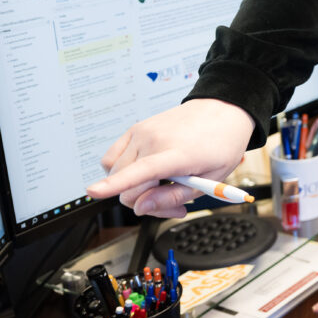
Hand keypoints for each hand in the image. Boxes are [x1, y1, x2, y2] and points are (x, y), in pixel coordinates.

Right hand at [86, 98, 254, 217]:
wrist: (223, 110)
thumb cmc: (221, 144)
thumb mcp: (211, 179)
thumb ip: (174, 197)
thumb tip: (142, 207)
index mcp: (177, 153)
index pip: (141, 171)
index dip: (115, 185)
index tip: (94, 192)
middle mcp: (154, 140)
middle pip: (127, 185)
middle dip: (145, 203)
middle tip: (175, 205)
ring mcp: (141, 133)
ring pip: (116, 173)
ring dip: (133, 188)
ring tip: (162, 185)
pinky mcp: (134, 129)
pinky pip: (111, 158)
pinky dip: (121, 170)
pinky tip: (145, 171)